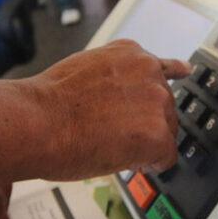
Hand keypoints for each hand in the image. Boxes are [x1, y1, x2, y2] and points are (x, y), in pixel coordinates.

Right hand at [23, 40, 190, 179]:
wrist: (38, 122)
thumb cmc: (49, 101)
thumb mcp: (84, 67)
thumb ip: (111, 75)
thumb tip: (117, 93)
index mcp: (131, 53)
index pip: (162, 68)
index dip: (153, 92)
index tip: (178, 78)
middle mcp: (149, 71)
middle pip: (164, 105)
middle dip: (145, 120)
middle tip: (115, 132)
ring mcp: (156, 102)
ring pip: (166, 131)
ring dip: (146, 141)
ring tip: (112, 144)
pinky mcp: (158, 134)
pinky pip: (166, 158)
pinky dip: (150, 165)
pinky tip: (130, 162)